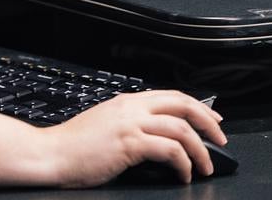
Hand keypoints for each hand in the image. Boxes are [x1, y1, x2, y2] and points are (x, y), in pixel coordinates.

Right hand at [41, 90, 225, 186]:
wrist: (51, 154)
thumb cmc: (74, 146)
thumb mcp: (106, 125)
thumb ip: (130, 123)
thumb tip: (156, 136)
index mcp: (128, 102)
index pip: (173, 96)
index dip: (199, 107)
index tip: (213, 120)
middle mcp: (131, 108)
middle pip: (183, 105)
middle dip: (208, 122)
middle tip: (220, 141)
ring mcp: (130, 124)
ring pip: (181, 128)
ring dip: (199, 149)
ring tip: (204, 166)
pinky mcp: (128, 144)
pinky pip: (169, 149)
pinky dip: (183, 163)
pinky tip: (183, 174)